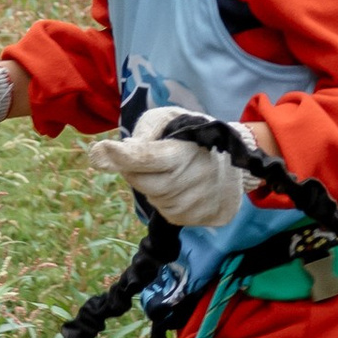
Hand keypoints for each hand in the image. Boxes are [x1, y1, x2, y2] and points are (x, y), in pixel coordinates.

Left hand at [85, 108, 275, 230]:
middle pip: (141, 183)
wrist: (238, 159)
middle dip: (137, 171)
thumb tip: (117, 152)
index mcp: (180, 153)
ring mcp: (195, 205)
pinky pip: (169, 213)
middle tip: (152, 159)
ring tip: (174, 171)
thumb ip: (145, 131)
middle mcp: (188, 182)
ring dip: (154, 186)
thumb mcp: (171, 118)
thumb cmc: (195, 134)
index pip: (145, 157)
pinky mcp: (201, 219)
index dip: (121, 156)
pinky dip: (168, 199)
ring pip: (154, 200)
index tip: (99, 151)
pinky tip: (183, 187)